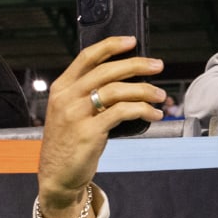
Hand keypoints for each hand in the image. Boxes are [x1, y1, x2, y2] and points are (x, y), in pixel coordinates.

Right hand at [37, 36, 164, 217]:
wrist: (57, 176)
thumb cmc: (69, 143)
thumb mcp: (70, 113)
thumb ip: (89, 95)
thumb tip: (126, 80)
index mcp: (61, 88)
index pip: (87, 57)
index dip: (111, 46)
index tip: (132, 41)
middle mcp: (67, 98)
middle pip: (107, 71)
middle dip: (136, 65)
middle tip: (158, 65)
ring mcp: (76, 115)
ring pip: (117, 90)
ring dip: (144, 90)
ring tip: (160, 95)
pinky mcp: (89, 132)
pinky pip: (122, 113)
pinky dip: (142, 110)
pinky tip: (153, 114)